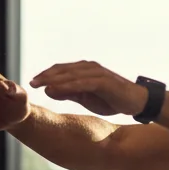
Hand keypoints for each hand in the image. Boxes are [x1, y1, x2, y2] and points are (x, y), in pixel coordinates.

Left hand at [29, 61, 148, 116]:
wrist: (137, 102)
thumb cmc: (112, 100)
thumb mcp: (87, 98)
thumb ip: (69, 93)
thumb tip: (49, 91)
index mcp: (85, 70)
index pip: (61, 70)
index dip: (46, 75)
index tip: (33, 82)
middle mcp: (89, 67)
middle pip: (62, 70)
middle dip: (46, 76)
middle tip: (31, 83)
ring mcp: (96, 73)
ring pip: (70, 75)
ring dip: (53, 80)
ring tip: (39, 85)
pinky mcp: (103, 81)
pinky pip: (81, 83)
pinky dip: (67, 86)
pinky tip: (55, 90)